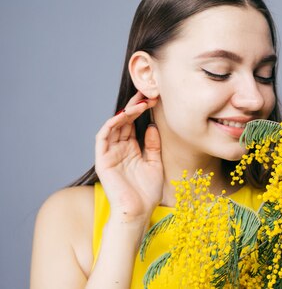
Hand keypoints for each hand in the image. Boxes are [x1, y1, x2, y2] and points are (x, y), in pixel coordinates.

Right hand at [95, 92, 162, 223]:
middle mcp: (119, 149)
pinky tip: (122, 116)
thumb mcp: (155, 163)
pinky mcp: (102, 160)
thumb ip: (152, 145)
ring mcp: (110, 154)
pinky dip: (110, 125)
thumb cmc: (147, 192)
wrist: (137, 212)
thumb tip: (151, 126)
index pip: (134, 124)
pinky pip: (102, 138)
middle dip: (135, 106)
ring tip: (139, 103)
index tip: (155, 98)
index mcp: (131, 149)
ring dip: (125, 112)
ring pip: (113, 126)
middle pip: (124, 121)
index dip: (142, 110)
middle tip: (147, 93)